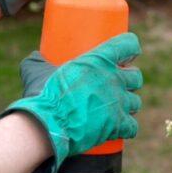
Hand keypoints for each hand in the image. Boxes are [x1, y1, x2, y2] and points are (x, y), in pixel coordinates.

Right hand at [0, 32, 142, 172]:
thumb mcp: (38, 70)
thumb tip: (36, 56)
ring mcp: (118, 102)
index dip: (130, 48)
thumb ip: (38, 61)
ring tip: (115, 108)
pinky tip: (120, 129)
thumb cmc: (43, 95)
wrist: (47, 125)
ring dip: (128, 105)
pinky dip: (127, 128)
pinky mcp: (118, 124)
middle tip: (116, 86)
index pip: (128, 44)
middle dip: (129, 80)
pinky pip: (133, 126)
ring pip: (136, 101)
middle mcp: (114, 79)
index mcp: (99, 60)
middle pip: (136, 76)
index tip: (125, 56)